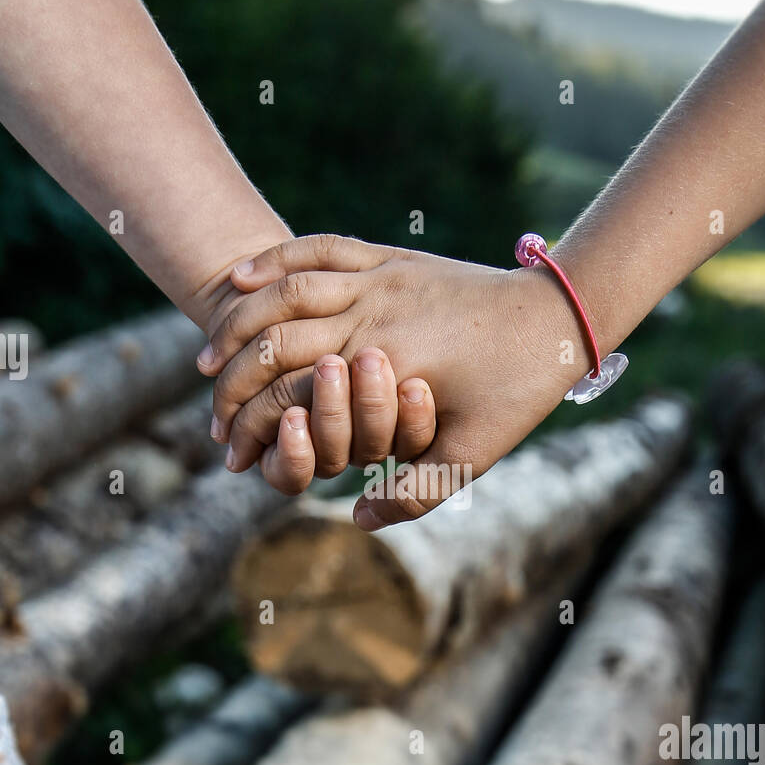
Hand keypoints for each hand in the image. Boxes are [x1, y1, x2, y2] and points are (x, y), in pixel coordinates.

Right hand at [198, 235, 581, 526]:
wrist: (558, 318)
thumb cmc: (516, 392)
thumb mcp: (474, 454)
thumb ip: (416, 492)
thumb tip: (356, 516)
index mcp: (384, 366)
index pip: (289, 396)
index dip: (252, 430)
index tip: (232, 458)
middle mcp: (371, 317)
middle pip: (270, 344)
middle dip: (229, 385)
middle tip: (214, 419)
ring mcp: (378, 280)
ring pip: (283, 292)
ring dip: (236, 325)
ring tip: (207, 359)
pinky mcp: (390, 257)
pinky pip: (319, 248)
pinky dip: (274, 260)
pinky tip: (243, 276)